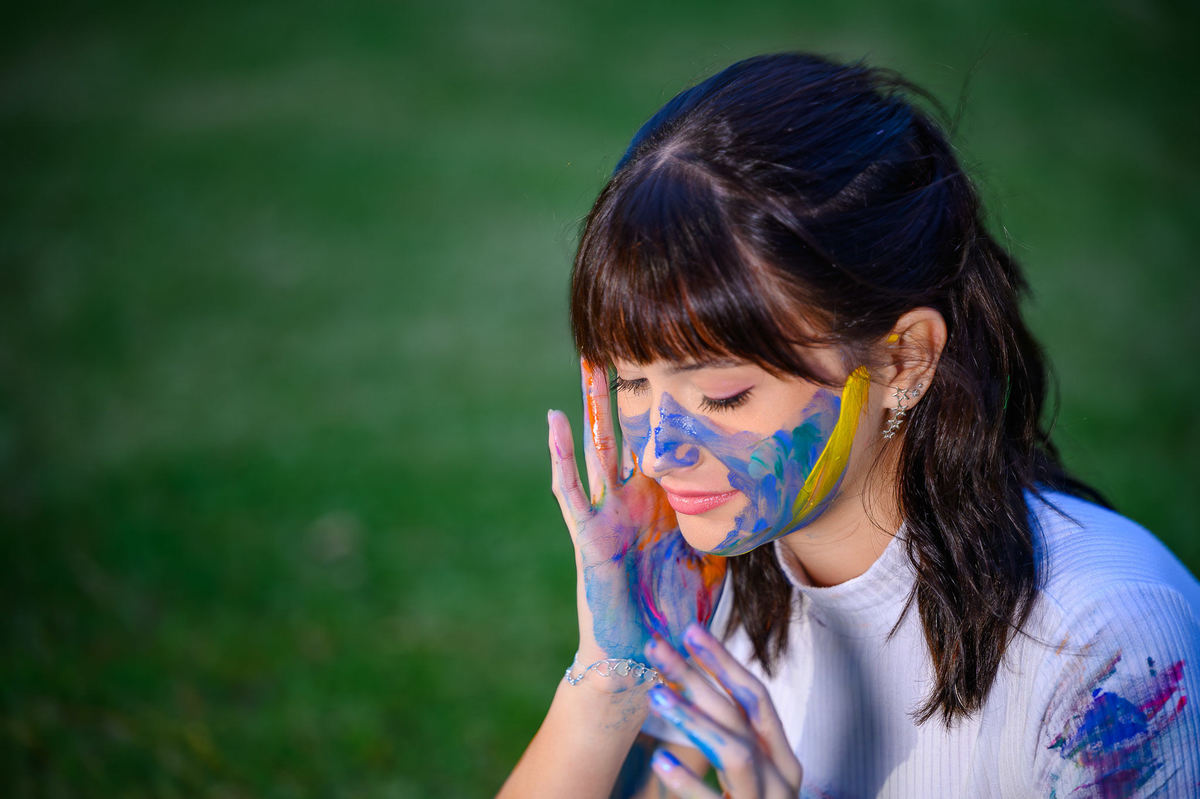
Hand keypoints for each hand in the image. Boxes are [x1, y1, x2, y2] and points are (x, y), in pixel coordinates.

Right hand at [548, 359, 726, 663]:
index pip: (658, 441)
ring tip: (587, 363)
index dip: (660, 404)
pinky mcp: (589, 536)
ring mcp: (607, 513)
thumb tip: (760, 493)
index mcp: (659, 501)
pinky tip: (554, 423)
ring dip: (590, 408)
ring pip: (595, 450)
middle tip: (621, 341)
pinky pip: (571, 491)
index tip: (670, 360)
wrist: (648, 655)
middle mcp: (630, 499)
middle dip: (622, 392)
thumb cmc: (676, 611)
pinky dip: (560, 457)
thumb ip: (725, 523)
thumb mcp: (711, 557)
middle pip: (625, 433)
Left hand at [644, 623, 802, 797]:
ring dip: (695, 719)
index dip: (723, 661)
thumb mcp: (745, 775)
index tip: (689, 629)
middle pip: (741, 713)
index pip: (755, 697)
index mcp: (781, 758)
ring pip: (736, 752)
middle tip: (656, 647)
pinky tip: (661, 762)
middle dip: (699, 676)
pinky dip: (688, 782)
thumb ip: (726, 737)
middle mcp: (782, 777)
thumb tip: (684, 681)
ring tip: (656, 696)